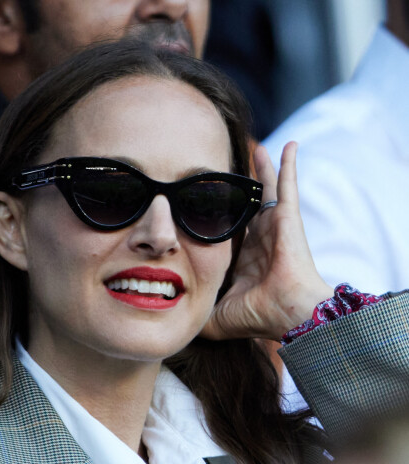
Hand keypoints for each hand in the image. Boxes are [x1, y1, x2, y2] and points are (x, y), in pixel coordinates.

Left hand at [202, 142, 332, 341]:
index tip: (201, 203)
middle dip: (238, 189)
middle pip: (247, 205)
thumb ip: (195, 311)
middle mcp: (261, 239)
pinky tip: (291, 145)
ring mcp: (275, 226)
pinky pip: (288, 185)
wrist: (286, 314)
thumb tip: (171, 318)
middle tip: (224, 169)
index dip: (219, 216)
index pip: (231, 230)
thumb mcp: (215, 313)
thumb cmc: (257, 316)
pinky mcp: (287, 218)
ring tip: (256, 149)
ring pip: (266, 190)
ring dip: (261, 170)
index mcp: (246, 258)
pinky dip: (289, 164)